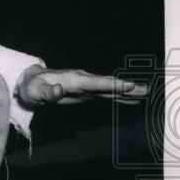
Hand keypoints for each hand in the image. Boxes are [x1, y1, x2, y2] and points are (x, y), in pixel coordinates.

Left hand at [15, 65, 148, 107]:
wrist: (33, 82)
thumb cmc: (32, 88)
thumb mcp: (34, 91)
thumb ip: (46, 92)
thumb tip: (58, 90)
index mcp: (72, 79)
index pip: (94, 82)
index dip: (111, 84)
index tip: (128, 84)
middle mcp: (82, 80)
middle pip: (107, 84)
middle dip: (126, 86)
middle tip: (145, 89)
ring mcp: (86, 86)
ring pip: (109, 88)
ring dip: (127, 91)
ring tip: (146, 92)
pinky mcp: (87, 92)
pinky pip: (106, 93)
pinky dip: (120, 96)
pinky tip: (133, 99)